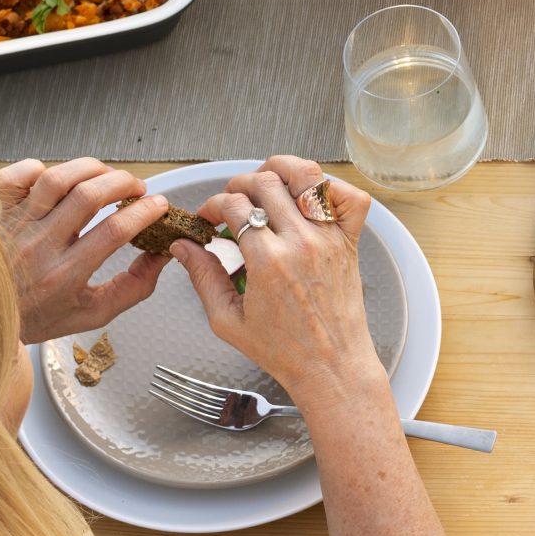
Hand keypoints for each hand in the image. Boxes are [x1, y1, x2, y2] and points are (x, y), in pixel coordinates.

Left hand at [0, 157, 173, 343]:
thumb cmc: (38, 316)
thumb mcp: (93, 313)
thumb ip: (133, 288)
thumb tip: (160, 256)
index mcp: (64, 274)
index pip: (113, 232)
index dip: (144, 212)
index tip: (159, 206)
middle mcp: (40, 246)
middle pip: (88, 196)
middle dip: (123, 183)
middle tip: (136, 189)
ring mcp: (19, 226)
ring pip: (56, 179)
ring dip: (91, 169)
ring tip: (106, 176)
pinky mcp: (3, 213)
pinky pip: (12, 178)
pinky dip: (34, 168)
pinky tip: (57, 177)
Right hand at [178, 155, 380, 404]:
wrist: (330, 366)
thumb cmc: (283, 350)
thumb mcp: (227, 320)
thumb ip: (203, 278)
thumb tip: (183, 248)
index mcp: (268, 261)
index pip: (235, 206)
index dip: (214, 204)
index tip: (210, 216)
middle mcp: (301, 242)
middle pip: (265, 182)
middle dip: (239, 183)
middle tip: (232, 200)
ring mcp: (330, 238)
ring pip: (309, 176)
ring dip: (283, 169)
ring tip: (267, 182)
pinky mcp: (351, 241)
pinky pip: (351, 199)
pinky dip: (333, 188)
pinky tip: (310, 197)